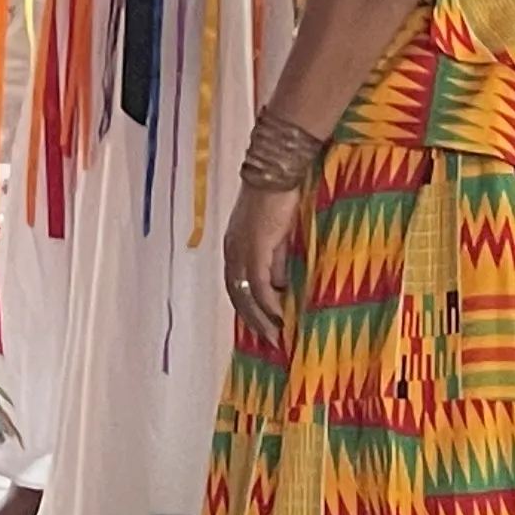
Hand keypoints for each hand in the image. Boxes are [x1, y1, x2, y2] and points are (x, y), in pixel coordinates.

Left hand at [220, 181, 300, 354]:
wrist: (276, 173)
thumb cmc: (277, 199)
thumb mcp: (276, 235)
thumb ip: (276, 259)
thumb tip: (281, 284)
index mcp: (234, 247)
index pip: (236, 285)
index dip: (248, 308)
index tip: (262, 327)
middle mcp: (233, 251)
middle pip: (238, 294)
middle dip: (253, 320)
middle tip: (269, 341)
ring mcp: (242, 249)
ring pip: (246, 293)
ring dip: (260, 317)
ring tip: (275, 336)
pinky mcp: (256, 247)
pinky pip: (259, 282)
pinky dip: (268, 302)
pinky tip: (279, 316)